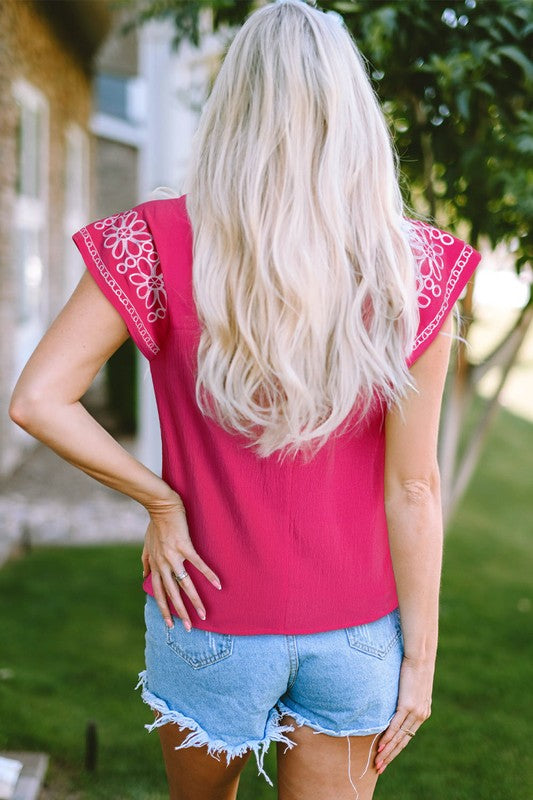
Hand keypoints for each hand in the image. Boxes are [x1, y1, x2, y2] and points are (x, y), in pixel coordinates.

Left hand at [141, 490, 221, 629]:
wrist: (161, 506)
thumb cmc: (155, 525)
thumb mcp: (146, 545)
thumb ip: (145, 562)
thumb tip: (143, 577)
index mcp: (156, 566)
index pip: (159, 594)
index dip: (164, 610)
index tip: (170, 625)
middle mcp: (163, 565)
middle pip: (172, 594)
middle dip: (180, 613)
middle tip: (187, 628)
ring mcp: (174, 556)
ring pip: (185, 584)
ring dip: (195, 600)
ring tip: (203, 614)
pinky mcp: (184, 546)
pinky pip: (198, 564)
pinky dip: (208, 575)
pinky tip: (218, 584)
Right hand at [374, 655, 433, 773]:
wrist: (421, 655)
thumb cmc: (415, 665)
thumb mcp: (413, 685)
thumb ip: (407, 696)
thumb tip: (396, 698)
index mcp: (423, 712)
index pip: (408, 736)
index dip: (397, 748)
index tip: (387, 758)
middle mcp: (421, 715)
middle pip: (404, 742)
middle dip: (391, 756)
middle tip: (380, 768)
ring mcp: (415, 711)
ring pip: (399, 737)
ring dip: (387, 751)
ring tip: (377, 762)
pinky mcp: (407, 705)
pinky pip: (395, 726)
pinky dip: (387, 737)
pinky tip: (380, 746)